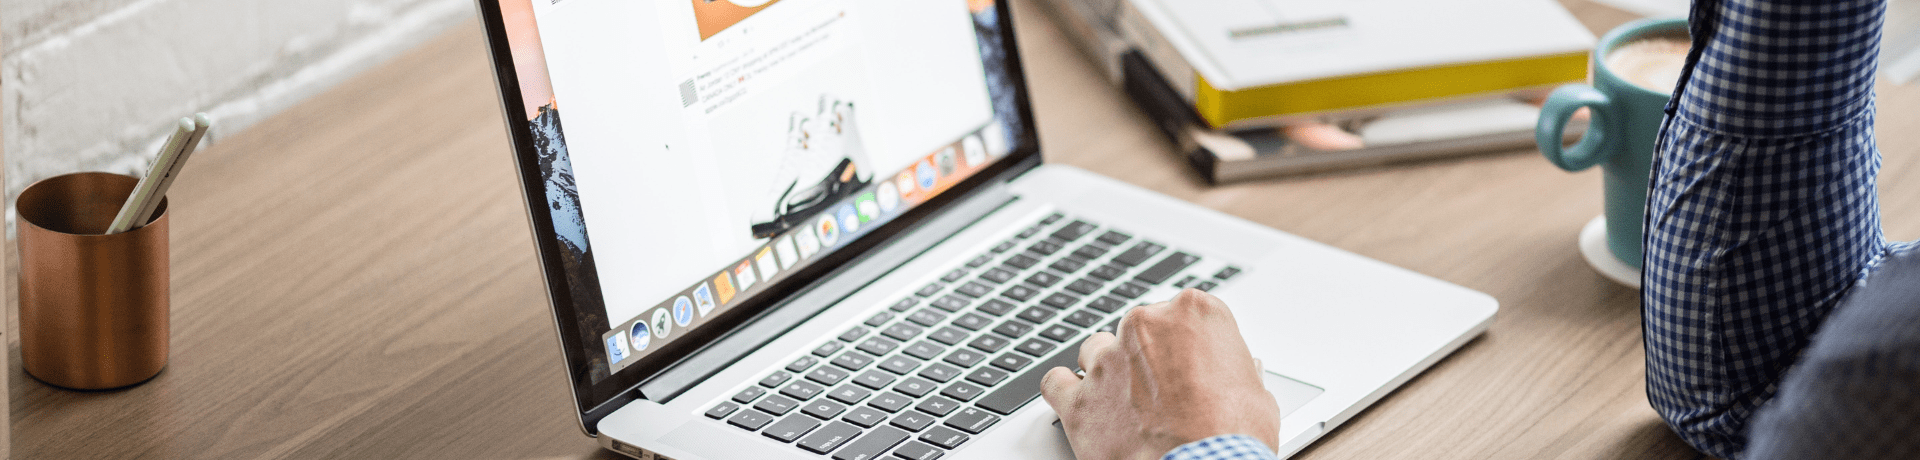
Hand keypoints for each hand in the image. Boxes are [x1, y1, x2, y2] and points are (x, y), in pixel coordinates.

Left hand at [1040, 289, 1280, 459]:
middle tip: (1166, 391)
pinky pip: (1056, 383)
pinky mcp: (1079, 399)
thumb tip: (1240, 374)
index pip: (1186, 315)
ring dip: (1108, 371)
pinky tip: (1082, 405)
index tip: (1193, 365)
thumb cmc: (1233, 436)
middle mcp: (1145, 326)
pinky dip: (1066, 392)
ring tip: (1126, 402)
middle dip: (1149, 356)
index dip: (1188, 345)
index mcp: (1194, 313)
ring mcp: (1107, 360)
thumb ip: (1238, 372)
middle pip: (1139, 329)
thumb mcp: (1257, 396)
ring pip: (1096, 349)